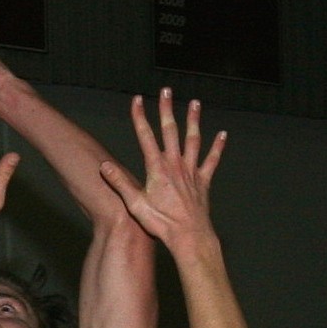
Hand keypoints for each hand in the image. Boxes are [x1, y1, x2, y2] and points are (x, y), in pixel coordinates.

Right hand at [99, 90, 225, 253]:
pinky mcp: (203, 182)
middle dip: (166, 109)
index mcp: (157, 168)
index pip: (145, 136)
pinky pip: (212, 160)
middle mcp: (175, 164)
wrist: (188, 236)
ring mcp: (191, 171)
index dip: (139, 117)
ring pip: (193, 139)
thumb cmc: (162, 224)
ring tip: (194, 103)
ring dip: (193, 120)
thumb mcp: (135, 205)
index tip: (137, 100)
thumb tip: (104, 166)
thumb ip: (120, 183)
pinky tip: (222, 135)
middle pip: (170, 130)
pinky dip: (217, 147)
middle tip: (166, 90)